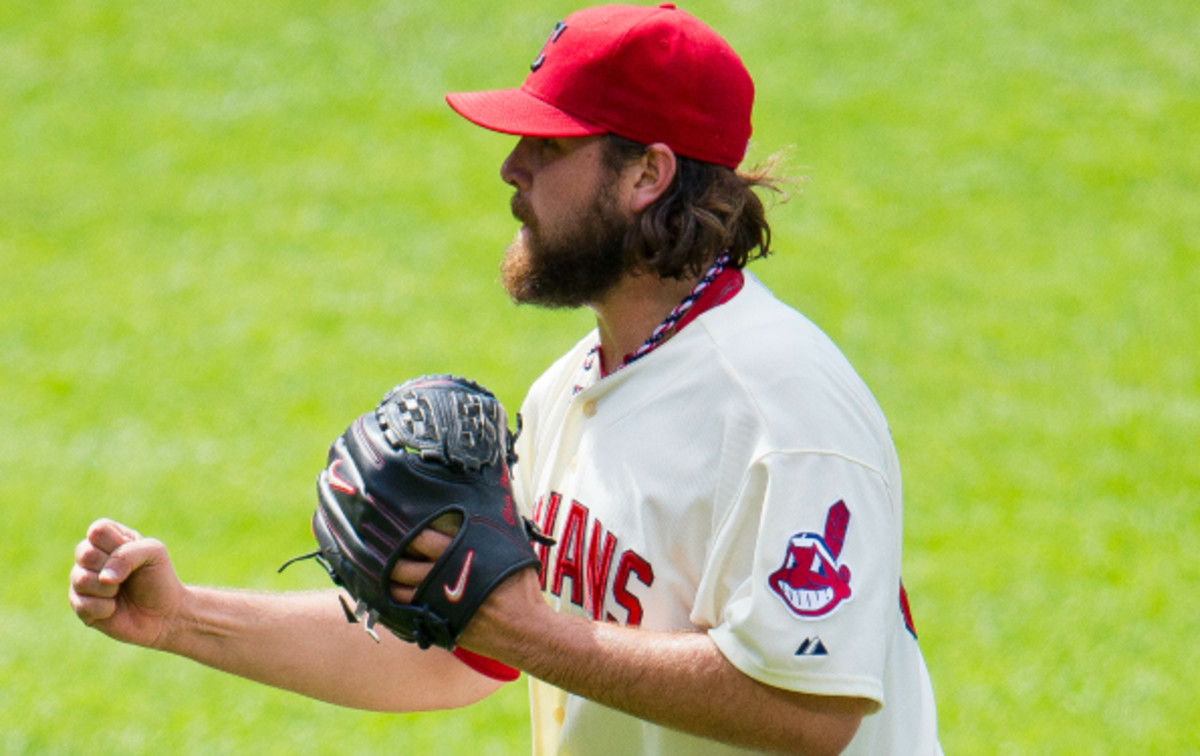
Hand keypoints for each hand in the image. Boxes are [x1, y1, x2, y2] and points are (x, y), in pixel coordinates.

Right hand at [69, 518, 186, 648]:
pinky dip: (105, 608)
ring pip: (81, 579)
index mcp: (108, 538)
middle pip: (85, 553)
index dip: (116, 544)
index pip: (98, 530)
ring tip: (120, 592)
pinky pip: (82, 604)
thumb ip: (127, 555)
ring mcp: (82, 582)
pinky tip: (114, 609)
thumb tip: (103, 577)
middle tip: (127, 576)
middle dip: (113, 567)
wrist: (163, 613)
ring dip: (109, 589)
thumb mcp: (153, 553)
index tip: (134, 554)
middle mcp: (89, 558)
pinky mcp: (80, 607)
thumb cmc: (158, 578)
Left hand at [388, 525, 547, 661]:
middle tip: (391, 550)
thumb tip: (482, 514)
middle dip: (394, 555)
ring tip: (388, 572)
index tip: (405, 528)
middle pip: (404, 563)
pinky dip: (397, 603)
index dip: (411, 532)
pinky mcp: (437, 623)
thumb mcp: (512, 552)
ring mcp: (438, 603)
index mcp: (461, 555)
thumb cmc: (522, 590)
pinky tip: (395, 596)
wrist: (526, 630)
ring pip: (400, 589)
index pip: (424, 536)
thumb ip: (490, 535)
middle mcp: (445, 578)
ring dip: (391, 580)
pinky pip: (406, 612)